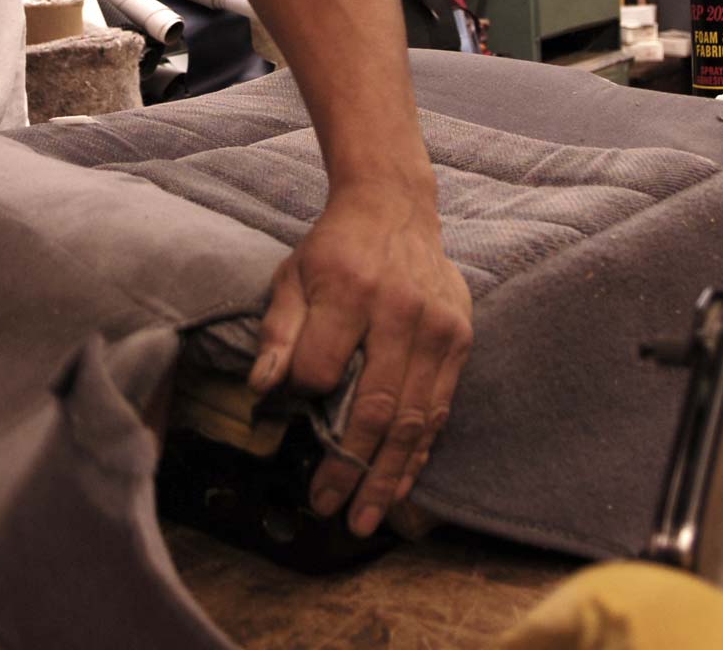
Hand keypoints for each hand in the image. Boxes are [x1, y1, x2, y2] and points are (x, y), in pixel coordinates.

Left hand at [247, 184, 472, 536]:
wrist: (394, 206)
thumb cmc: (334, 248)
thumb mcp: (292, 277)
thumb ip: (278, 332)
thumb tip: (263, 389)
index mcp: (349, 291)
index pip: (323, 368)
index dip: (305, 400)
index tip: (290, 420)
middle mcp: (400, 312)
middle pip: (376, 407)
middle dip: (350, 467)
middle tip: (329, 507)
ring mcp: (436, 328)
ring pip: (414, 418)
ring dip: (389, 474)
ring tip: (365, 516)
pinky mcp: (459, 338)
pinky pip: (440, 407)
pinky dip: (419, 450)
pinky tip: (401, 483)